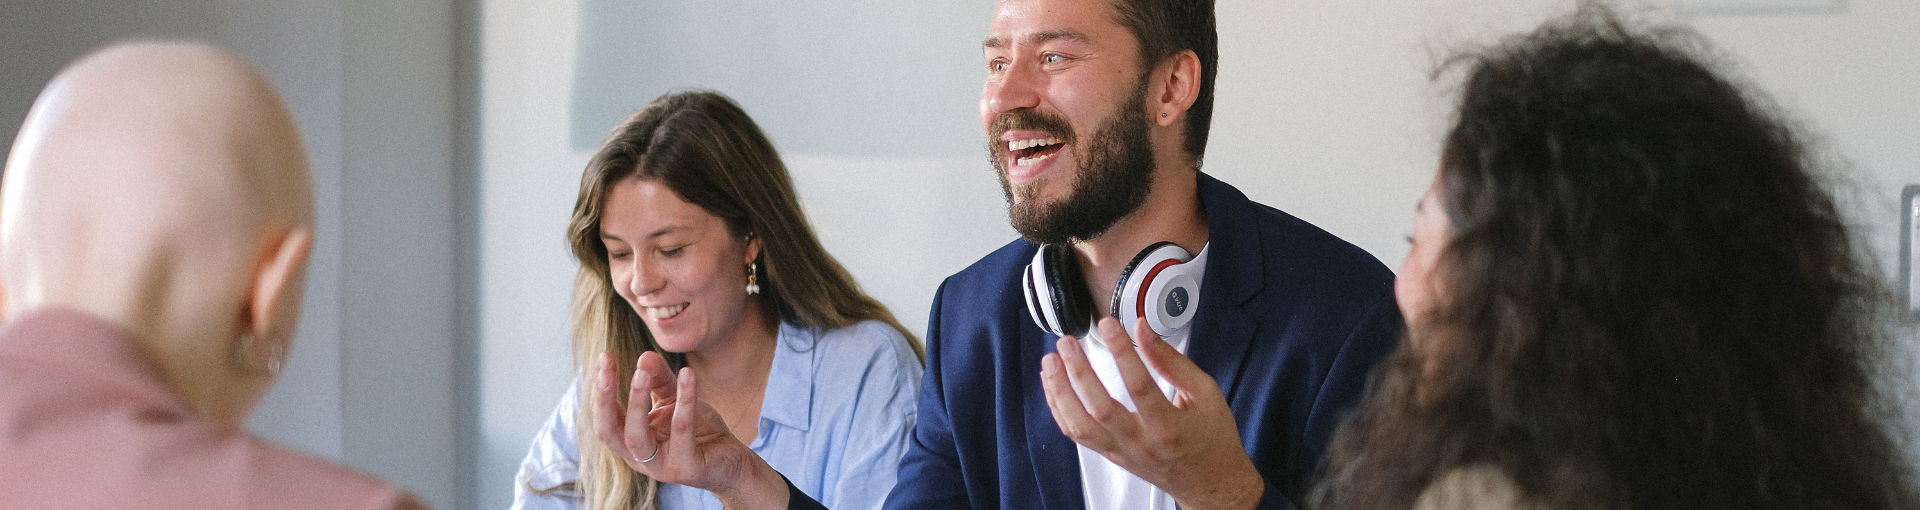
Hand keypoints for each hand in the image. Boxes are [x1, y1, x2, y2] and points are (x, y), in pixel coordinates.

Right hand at [589, 351, 788, 509]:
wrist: (731, 461)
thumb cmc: (698, 431)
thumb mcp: (675, 401)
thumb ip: (660, 380)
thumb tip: (644, 356)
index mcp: (630, 441)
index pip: (605, 417)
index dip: (601, 388)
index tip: (604, 356)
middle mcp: (639, 458)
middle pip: (609, 431)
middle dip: (604, 397)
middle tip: (606, 365)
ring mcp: (661, 467)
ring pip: (637, 438)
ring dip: (637, 402)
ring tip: (641, 372)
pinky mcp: (686, 468)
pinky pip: (682, 432)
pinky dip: (685, 402)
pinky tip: (688, 375)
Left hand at [1040, 317, 1264, 509]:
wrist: (1210, 483)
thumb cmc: (1212, 439)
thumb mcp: (1205, 393)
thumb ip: (1172, 361)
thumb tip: (1143, 330)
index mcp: (1170, 426)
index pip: (1140, 385)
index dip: (1121, 352)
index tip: (1108, 325)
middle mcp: (1142, 443)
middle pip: (1101, 408)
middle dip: (1079, 371)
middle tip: (1067, 342)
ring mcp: (1122, 452)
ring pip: (1080, 425)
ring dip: (1060, 391)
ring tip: (1050, 362)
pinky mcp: (1110, 455)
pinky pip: (1077, 434)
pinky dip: (1060, 409)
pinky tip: (1054, 386)